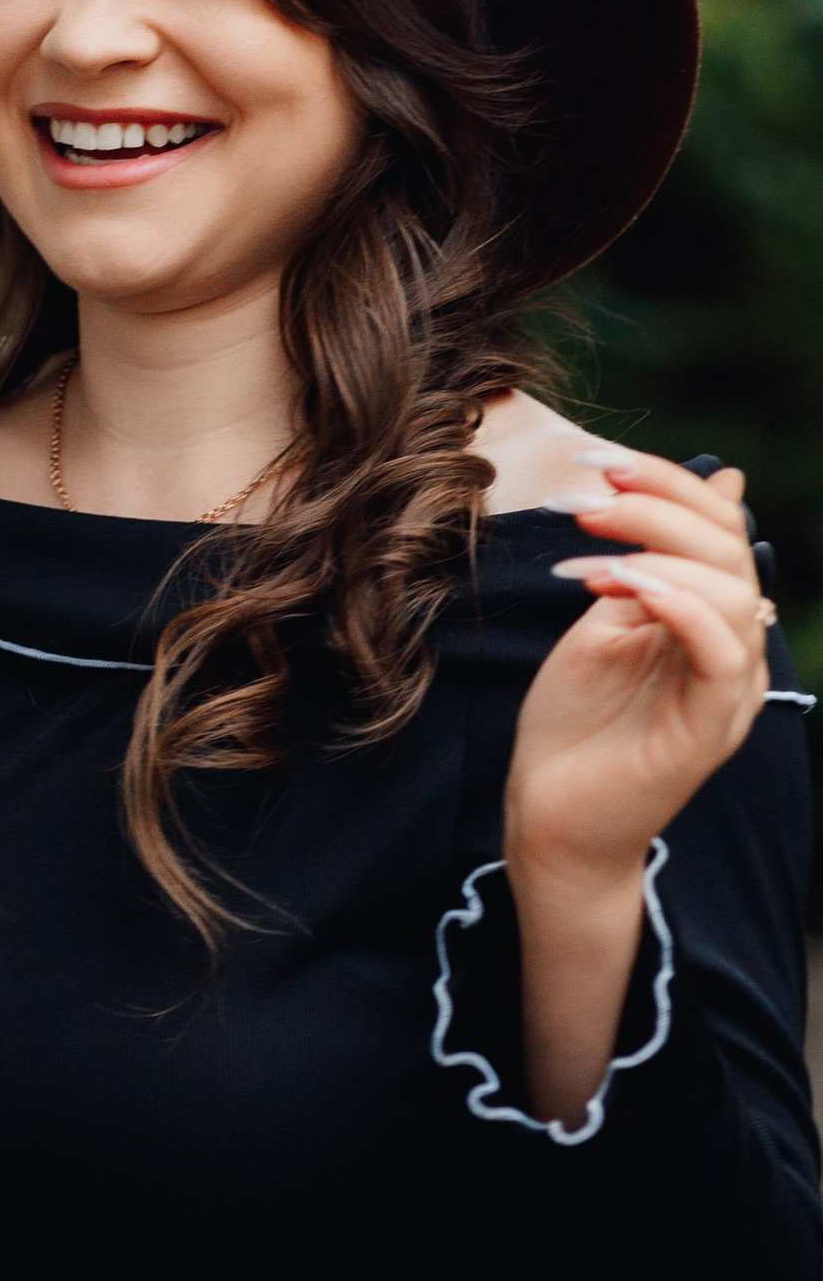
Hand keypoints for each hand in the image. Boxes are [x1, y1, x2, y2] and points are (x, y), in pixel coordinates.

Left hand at [503, 453, 772, 1126]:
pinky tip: (619, 585)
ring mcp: (725, 693)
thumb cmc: (572, 727)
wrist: (548, 819)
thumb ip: (645, 561)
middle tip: (587, 497)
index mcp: (709, 622)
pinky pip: (720, 653)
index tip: (595, 462)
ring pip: (733, 594)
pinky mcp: (707, 731)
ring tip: (590, 548)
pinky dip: (677, 605)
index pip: (723, 531)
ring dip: (659, 549)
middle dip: (659, 504)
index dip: (672, 483)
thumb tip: (720, 483)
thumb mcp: (603, 624)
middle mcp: (731, 653)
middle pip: (732, 551)